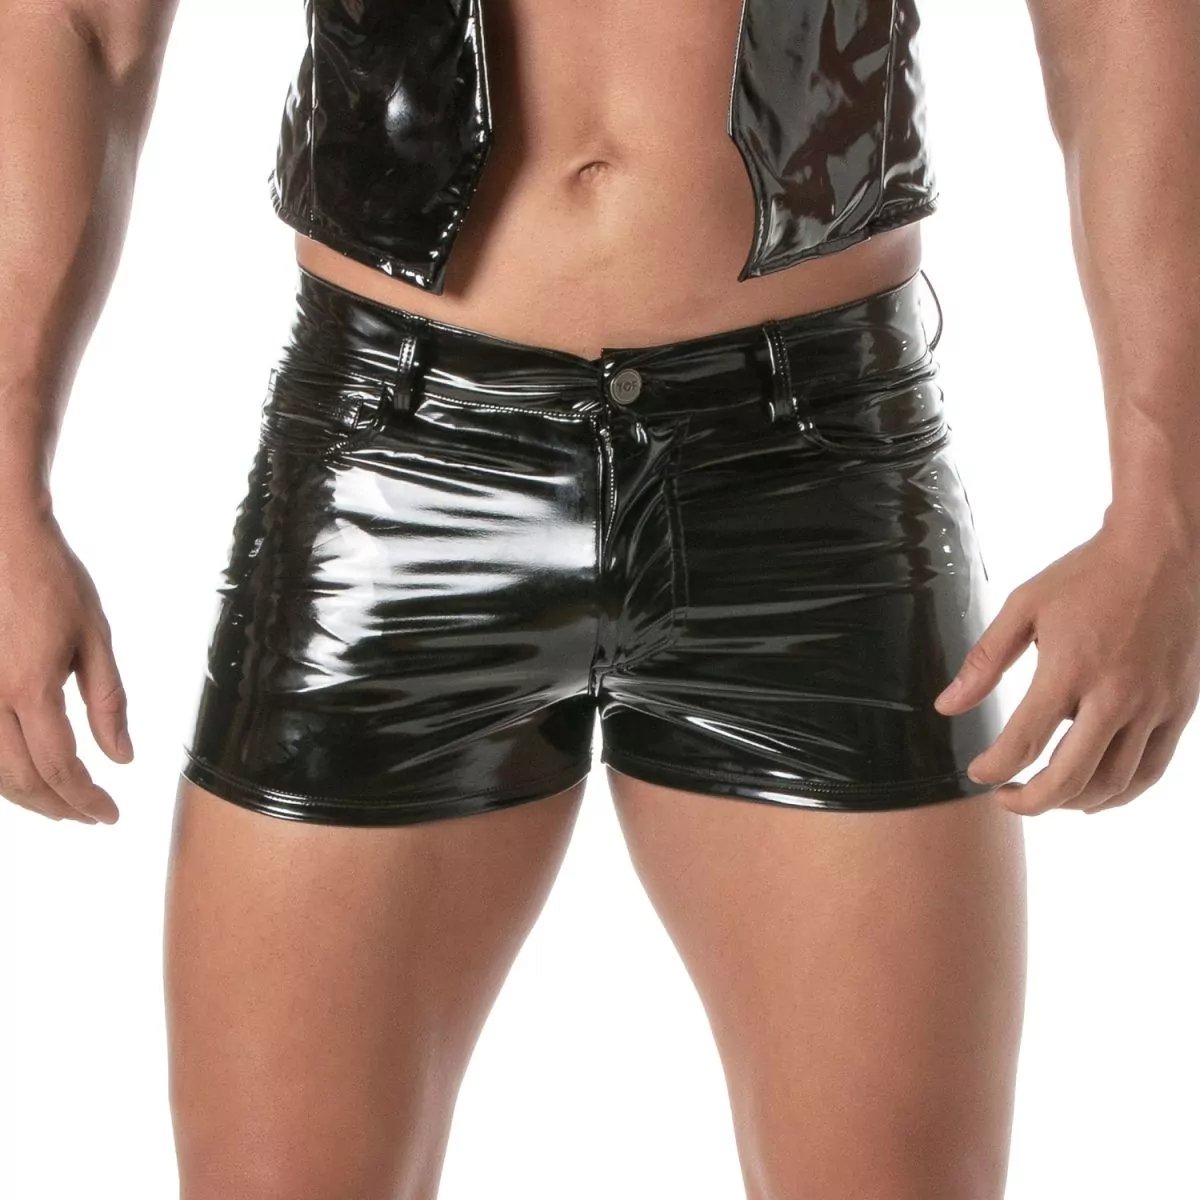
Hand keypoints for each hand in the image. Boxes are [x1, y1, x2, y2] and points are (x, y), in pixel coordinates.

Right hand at [0, 503, 130, 823]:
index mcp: (29, 688)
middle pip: (20, 779)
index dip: (87, 799)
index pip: (60, 767)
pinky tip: (21, 774)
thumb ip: (108, 702)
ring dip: (26, 796)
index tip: (109, 814)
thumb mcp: (95, 638)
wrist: (1, 536)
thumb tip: (122, 757)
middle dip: (58, 806)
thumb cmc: (50, 579)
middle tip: (90, 816)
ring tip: (61, 804)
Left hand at [934, 515, 1199, 814]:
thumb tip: (946, 707)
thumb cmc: (1088, 575)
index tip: (977, 773)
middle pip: (1068, 778)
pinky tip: (1091, 795)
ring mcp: (1153, 706)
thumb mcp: (1024, 607)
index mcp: (1069, 668)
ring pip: (1112, 784)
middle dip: (1029, 801)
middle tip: (1005, 798)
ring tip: (1043, 795)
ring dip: (1071, 803)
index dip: (993, 768)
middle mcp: (1115, 695)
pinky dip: (1118, 795)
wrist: (1165, 550)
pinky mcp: (1180, 708)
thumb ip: (984, 661)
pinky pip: (1150, 771)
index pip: (1023, 741)